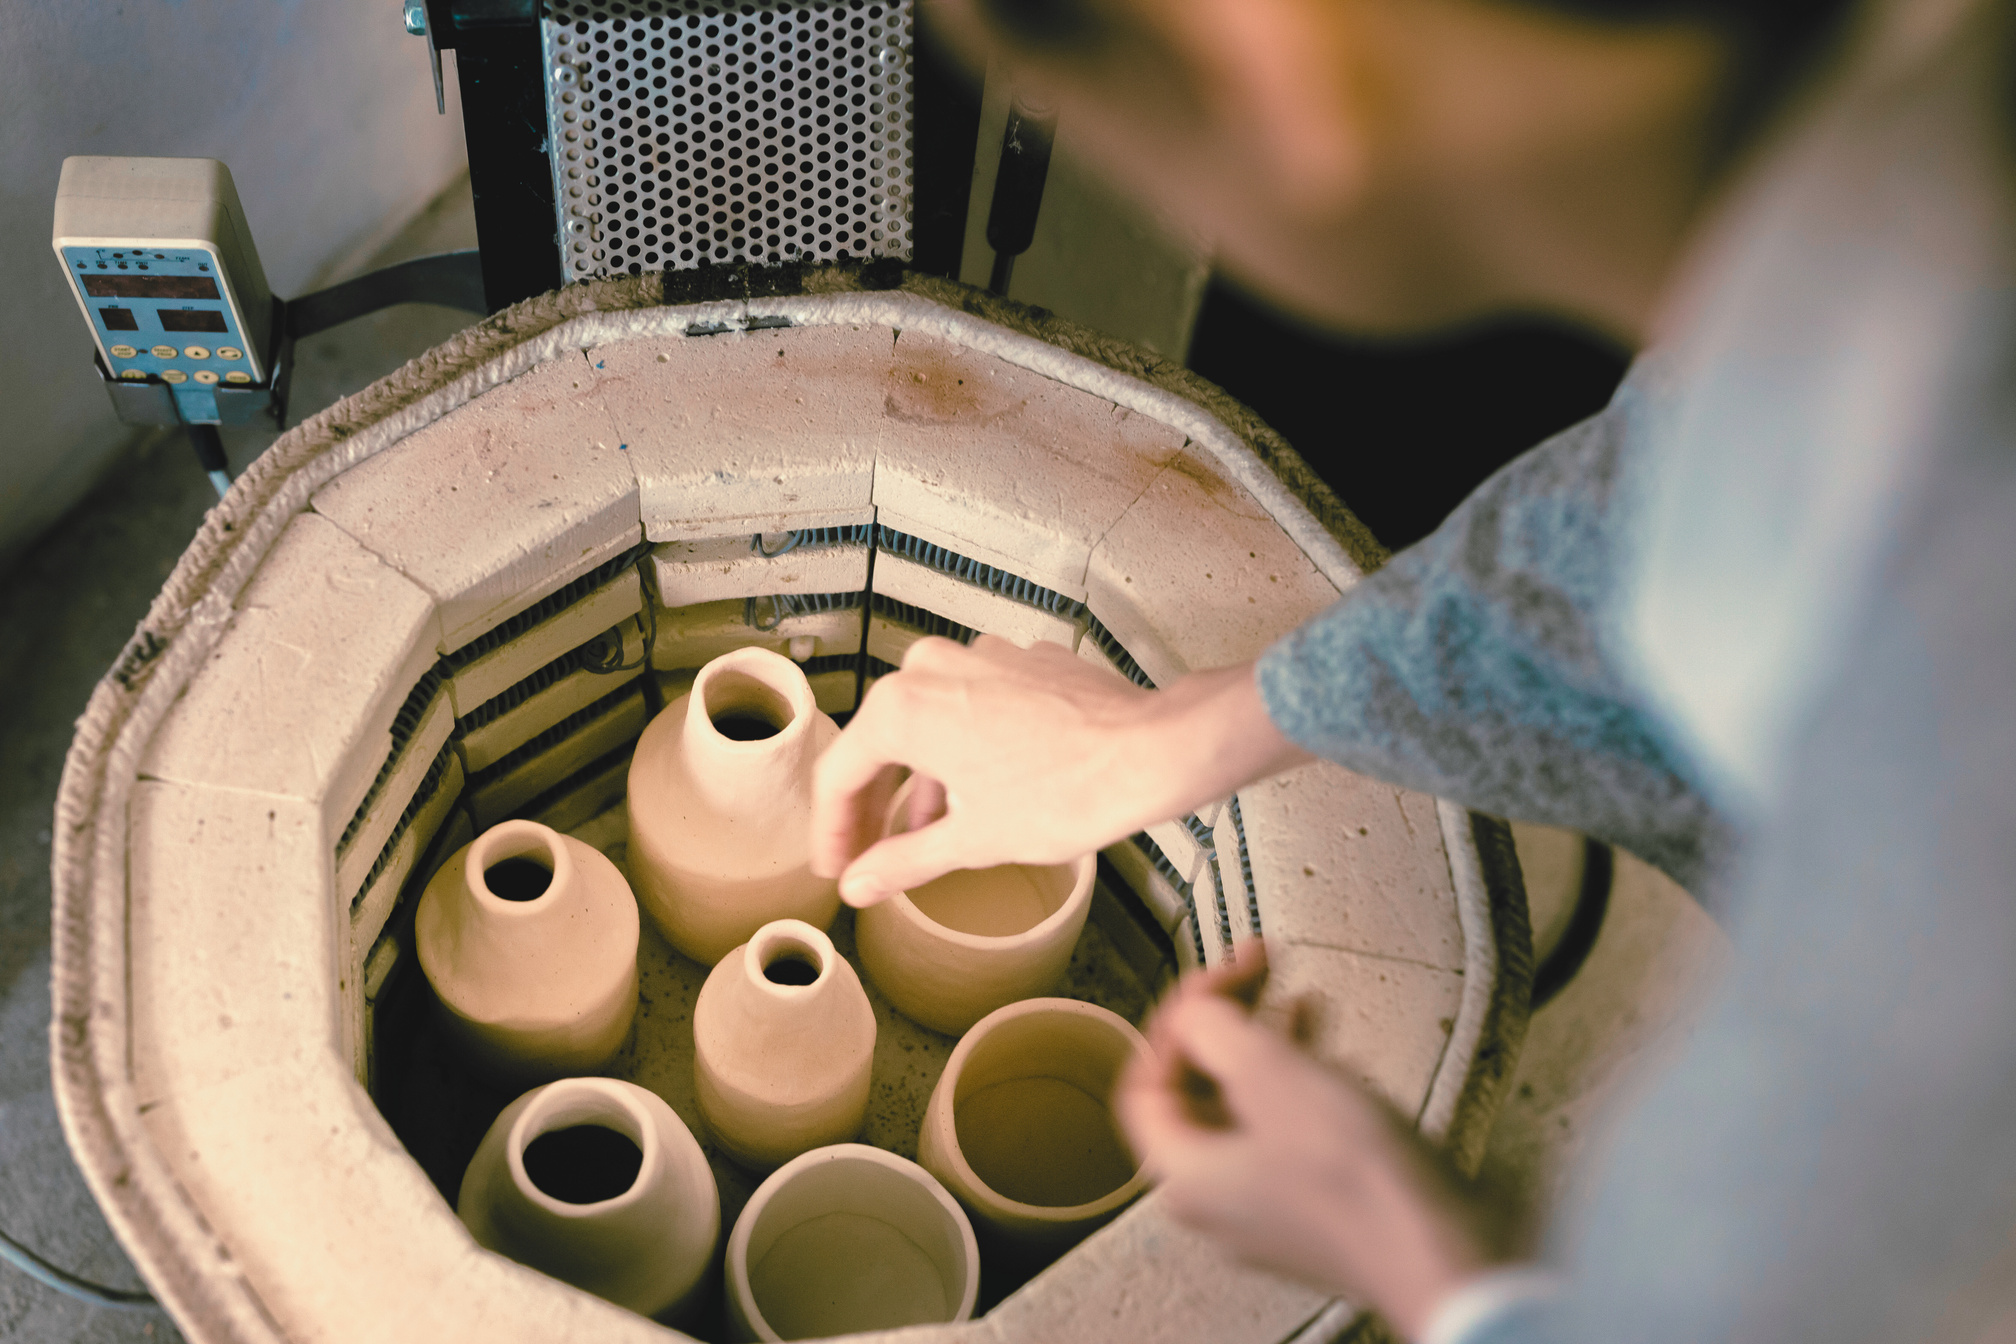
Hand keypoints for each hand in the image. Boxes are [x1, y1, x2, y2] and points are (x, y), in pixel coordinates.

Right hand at [809, 634, 1308, 905]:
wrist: (1152, 751)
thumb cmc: (1066, 791)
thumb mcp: (972, 840)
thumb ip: (902, 861)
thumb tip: (859, 885)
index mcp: (903, 708)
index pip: (842, 773)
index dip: (833, 829)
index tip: (837, 865)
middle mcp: (932, 668)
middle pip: (880, 742)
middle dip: (874, 804)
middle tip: (870, 854)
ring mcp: (980, 657)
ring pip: (927, 721)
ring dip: (920, 778)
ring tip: (927, 833)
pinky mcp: (1020, 661)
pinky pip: (971, 704)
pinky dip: (963, 748)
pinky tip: (979, 789)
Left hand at [1118, 947, 1510, 1338]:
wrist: (1441, 1253)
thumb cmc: (1356, 1179)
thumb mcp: (1270, 1074)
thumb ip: (1215, 1028)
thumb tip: (1196, 1010)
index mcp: (1184, 1174)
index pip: (1146, 1082)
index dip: (1175, 1020)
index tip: (1218, 979)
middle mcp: (1214, 1198)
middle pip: (1195, 1089)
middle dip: (1222, 1021)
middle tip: (1255, 969)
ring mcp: (1265, 1206)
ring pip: (1244, 1105)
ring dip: (1263, 1042)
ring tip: (1292, 994)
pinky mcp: (1315, 1204)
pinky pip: (1287, 1128)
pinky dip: (1298, 1079)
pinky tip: (1327, 1046)